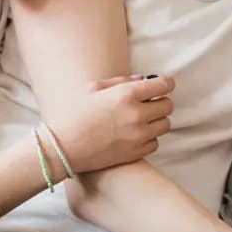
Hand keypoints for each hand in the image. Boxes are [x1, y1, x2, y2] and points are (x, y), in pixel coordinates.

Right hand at [50, 74, 174, 174]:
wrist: (64, 147)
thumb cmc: (75, 113)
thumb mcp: (93, 89)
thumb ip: (121, 81)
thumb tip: (143, 79)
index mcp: (126, 94)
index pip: (163, 85)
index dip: (165, 84)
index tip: (162, 86)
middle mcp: (136, 114)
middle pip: (168, 105)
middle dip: (160, 102)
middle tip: (149, 103)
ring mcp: (138, 135)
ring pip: (165, 124)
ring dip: (156, 120)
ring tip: (141, 120)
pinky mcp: (136, 152)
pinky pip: (155, 142)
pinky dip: (149, 138)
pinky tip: (135, 135)